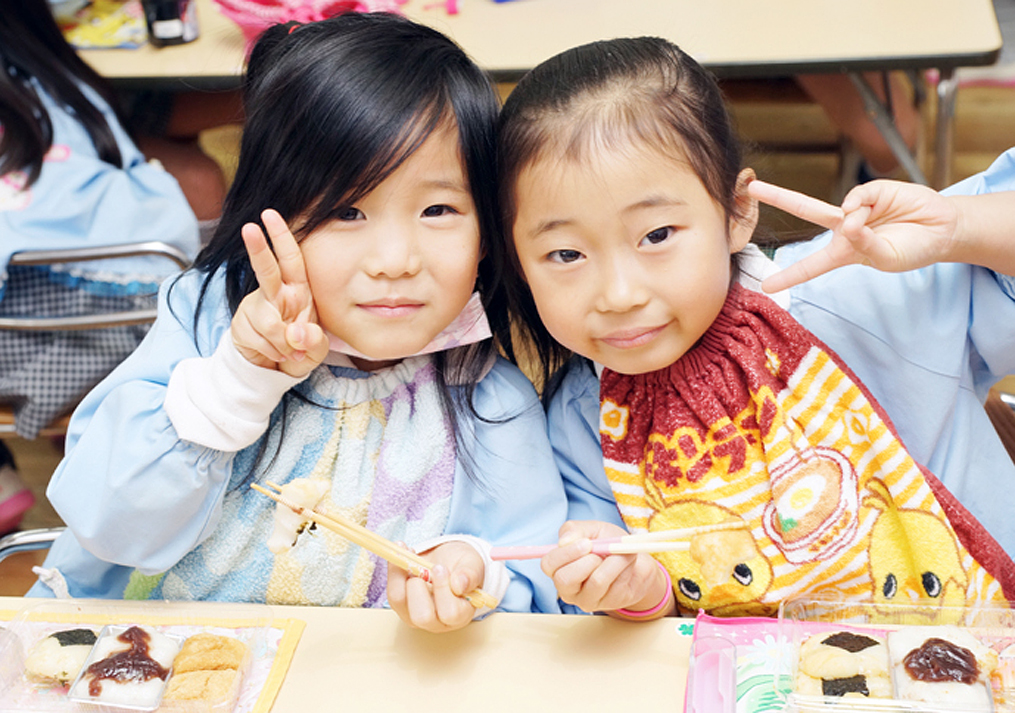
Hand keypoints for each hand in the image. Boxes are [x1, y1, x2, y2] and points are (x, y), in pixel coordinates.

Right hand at [231, 209, 329, 376]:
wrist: (275, 371)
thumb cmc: (299, 350)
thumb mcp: (316, 349)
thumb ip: (314, 342)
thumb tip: (297, 334)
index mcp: (297, 290)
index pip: (291, 259)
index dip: (282, 236)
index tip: (269, 215)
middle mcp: (275, 294)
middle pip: (266, 269)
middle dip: (258, 248)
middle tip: (250, 228)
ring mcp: (255, 308)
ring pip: (269, 322)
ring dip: (283, 343)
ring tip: (289, 351)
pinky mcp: (240, 325)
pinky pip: (259, 339)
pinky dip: (272, 352)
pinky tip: (275, 353)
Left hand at [387, 541, 484, 632]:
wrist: (449, 561)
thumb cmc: (463, 567)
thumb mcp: (473, 565)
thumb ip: (470, 574)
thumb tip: (460, 584)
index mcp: (460, 615)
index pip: (450, 613)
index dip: (443, 590)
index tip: (440, 567)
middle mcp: (437, 621)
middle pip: (421, 617)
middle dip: (419, 589)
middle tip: (424, 567)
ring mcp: (416, 615)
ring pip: (400, 602)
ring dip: (401, 574)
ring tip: (409, 552)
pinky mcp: (401, 605)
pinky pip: (391, 590)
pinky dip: (393, 569)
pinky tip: (402, 551)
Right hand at [540, 521, 664, 614]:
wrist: (633, 558)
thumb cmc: (606, 543)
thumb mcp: (591, 530)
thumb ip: (575, 530)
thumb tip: (564, 542)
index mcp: (557, 567)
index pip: (548, 565)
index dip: (566, 553)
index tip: (586, 543)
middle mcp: (567, 588)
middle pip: (565, 579)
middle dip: (586, 561)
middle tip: (600, 553)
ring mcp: (586, 599)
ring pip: (596, 582)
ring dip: (612, 562)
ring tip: (618, 554)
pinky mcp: (607, 604)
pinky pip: (616, 586)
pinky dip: (624, 569)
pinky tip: (625, 566)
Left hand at [748, 179, 957, 291]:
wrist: (942, 229)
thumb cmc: (912, 249)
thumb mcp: (887, 257)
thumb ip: (865, 243)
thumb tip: (847, 219)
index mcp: (843, 253)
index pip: (810, 266)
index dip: (789, 276)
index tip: (766, 286)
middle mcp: (843, 228)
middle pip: (804, 210)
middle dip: (778, 196)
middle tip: (752, 186)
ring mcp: (854, 208)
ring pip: (829, 203)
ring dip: (850, 218)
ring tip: (872, 225)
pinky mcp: (871, 191)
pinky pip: (855, 197)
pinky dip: (862, 204)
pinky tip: (873, 208)